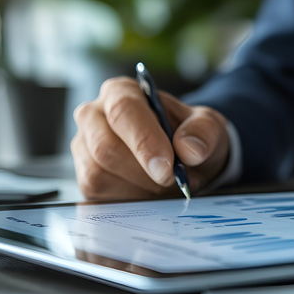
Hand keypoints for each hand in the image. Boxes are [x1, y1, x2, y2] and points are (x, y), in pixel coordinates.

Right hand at [71, 77, 229, 200]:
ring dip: (139, 189)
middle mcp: (94, 116)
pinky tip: (148, 193)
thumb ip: (204, 132)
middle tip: (173, 181)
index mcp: (121, 92)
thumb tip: (189, 149)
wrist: (185, 160)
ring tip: (164, 185)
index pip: (123, 111)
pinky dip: (129, 201)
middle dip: (144, 172)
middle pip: (105, 147)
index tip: (167, 168)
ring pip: (99, 175)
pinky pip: (98, 196)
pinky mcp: (84, 177)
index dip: (144, 141)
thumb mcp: (209, 127)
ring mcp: (84, 148)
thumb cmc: (190, 136)